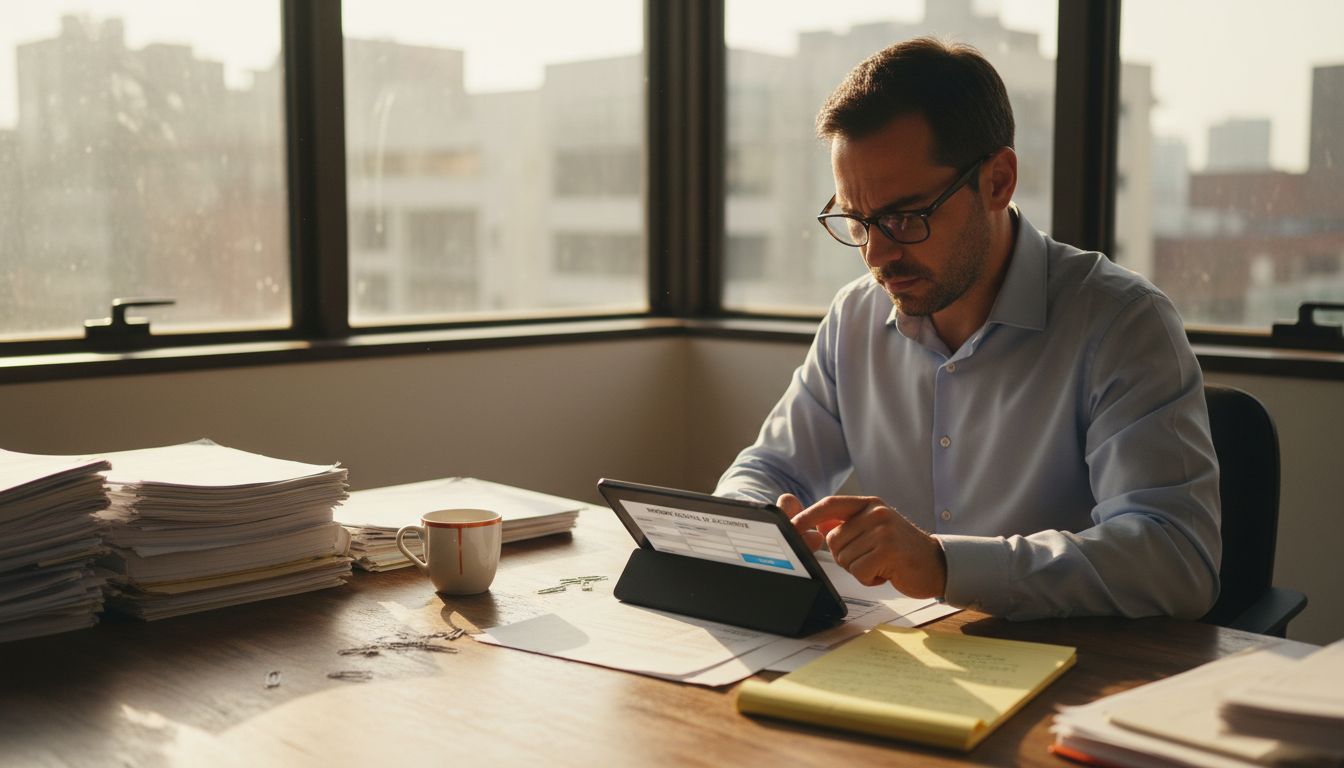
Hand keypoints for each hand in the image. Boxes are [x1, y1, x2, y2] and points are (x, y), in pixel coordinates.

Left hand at [791, 495, 946, 598]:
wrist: (937, 564)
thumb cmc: (901, 550)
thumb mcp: (874, 529)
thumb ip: (846, 525)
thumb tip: (814, 525)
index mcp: (869, 504)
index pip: (829, 505)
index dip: (807, 517)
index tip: (792, 528)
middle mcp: (876, 512)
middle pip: (833, 541)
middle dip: (847, 557)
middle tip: (872, 558)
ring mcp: (883, 530)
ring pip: (844, 558)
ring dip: (860, 569)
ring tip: (881, 564)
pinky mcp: (888, 550)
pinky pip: (858, 571)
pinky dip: (869, 579)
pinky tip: (887, 572)